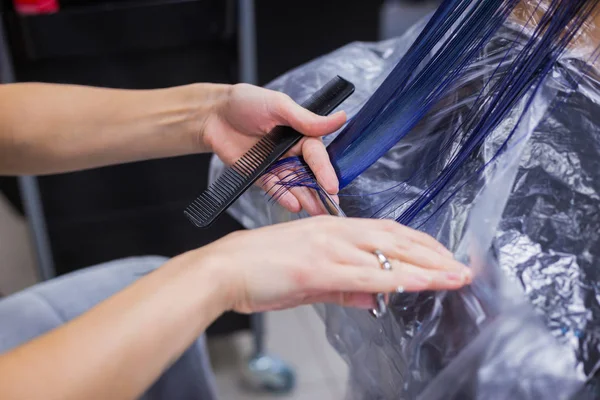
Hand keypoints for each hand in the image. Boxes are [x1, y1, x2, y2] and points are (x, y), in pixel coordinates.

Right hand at [196, 216, 471, 313]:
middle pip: (395, 238)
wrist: (225, 268)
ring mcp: (328, 246)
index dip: (419, 245)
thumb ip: (345, 287)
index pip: (387, 232)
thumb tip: (376, 297)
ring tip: (454, 275)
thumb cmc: (259, 269)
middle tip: (462, 267)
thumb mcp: (309, 280)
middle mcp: (335, 232)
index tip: (442, 257)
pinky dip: (399, 278)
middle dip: (433, 253)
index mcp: (332, 230)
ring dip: (426, 265)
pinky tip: (422, 282)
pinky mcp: (319, 267)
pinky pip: (368, 272)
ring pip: (388, 252)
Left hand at [201, 83, 345, 214]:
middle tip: (331, 207)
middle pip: (310, 174)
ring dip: (306, 199)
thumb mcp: (279, 106)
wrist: (214, 115)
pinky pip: (275, 189)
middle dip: (321, 191)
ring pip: (295, 185)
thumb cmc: (247, 103)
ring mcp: (277, 165)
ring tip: (316, 212)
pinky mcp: (261, 176)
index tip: (332, 186)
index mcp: (301, 134)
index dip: (325, 171)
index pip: (317, 155)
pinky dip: (285, 198)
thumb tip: (341, 118)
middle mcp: (293, 151)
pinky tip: (295, 206)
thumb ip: (307, 119)